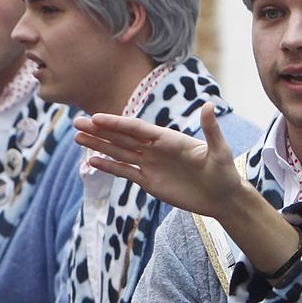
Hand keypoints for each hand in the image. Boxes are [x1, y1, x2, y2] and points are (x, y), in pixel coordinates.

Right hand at [75, 105, 247, 220]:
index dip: (116, 124)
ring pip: (119, 153)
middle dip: (99, 130)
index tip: (97, 118)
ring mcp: (151, 165)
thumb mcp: (219, 151)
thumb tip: (209, 105)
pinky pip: (125, 172)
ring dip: (98, 145)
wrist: (223, 198)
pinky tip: (92, 161)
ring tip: (77, 137)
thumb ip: (211, 130)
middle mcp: (156, 149)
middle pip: (122, 138)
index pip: (137, 129)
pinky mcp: (150, 182)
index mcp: (169, 138)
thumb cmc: (225, 173)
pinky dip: (109, 167)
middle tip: (76, 122)